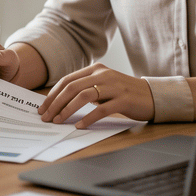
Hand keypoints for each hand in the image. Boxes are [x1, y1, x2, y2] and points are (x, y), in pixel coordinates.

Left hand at [38, 64, 152, 127]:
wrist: (152, 95)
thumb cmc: (124, 93)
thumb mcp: (103, 85)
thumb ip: (86, 88)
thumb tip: (61, 101)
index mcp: (96, 69)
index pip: (67, 80)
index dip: (53, 94)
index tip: (43, 107)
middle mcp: (103, 74)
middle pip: (72, 88)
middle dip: (56, 103)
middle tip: (46, 117)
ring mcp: (113, 86)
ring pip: (83, 96)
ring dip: (68, 110)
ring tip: (59, 121)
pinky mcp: (123, 100)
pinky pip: (101, 109)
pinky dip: (88, 117)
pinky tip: (80, 125)